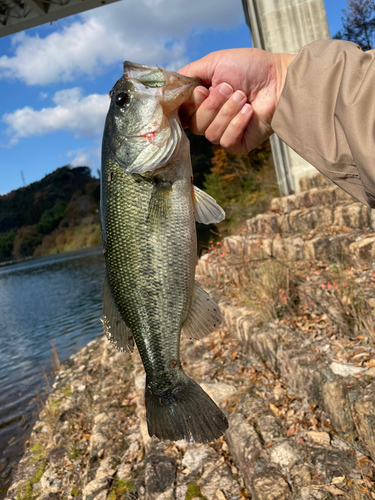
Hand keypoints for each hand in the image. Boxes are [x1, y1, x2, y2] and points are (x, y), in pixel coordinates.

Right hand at [178, 49, 294, 153]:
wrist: (280, 80)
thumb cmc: (250, 68)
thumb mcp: (214, 62)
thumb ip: (188, 74)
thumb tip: (168, 87)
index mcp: (202, 101)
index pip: (181, 114)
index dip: (189, 104)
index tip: (202, 90)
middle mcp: (210, 118)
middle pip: (193, 125)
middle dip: (212, 105)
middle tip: (229, 88)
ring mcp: (224, 133)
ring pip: (209, 133)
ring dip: (227, 112)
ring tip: (243, 97)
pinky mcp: (238, 145)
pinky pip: (225, 142)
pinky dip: (237, 124)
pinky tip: (249, 112)